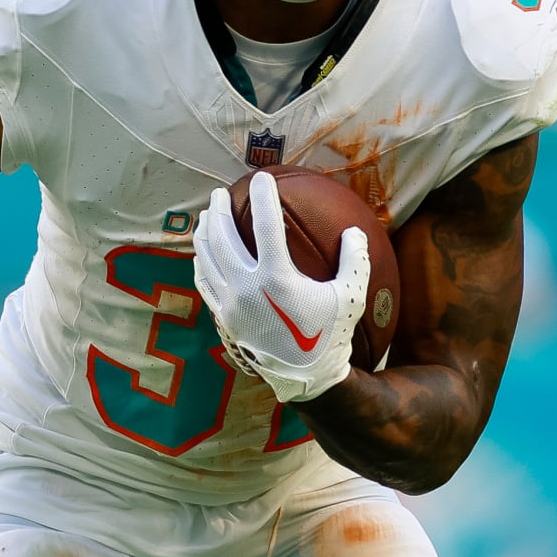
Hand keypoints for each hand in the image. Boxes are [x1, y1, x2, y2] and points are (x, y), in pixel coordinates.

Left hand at [192, 171, 369, 403]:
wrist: (306, 378)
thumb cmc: (330, 335)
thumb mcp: (352, 297)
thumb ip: (355, 260)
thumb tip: (353, 231)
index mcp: (278, 278)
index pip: (267, 226)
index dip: (264, 197)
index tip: (261, 178)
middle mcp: (248, 288)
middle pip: (224, 238)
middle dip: (220, 210)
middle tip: (220, 193)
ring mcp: (231, 304)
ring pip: (207, 259)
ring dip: (205, 233)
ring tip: (206, 215)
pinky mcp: (223, 317)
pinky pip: (204, 283)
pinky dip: (200, 262)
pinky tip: (202, 253)